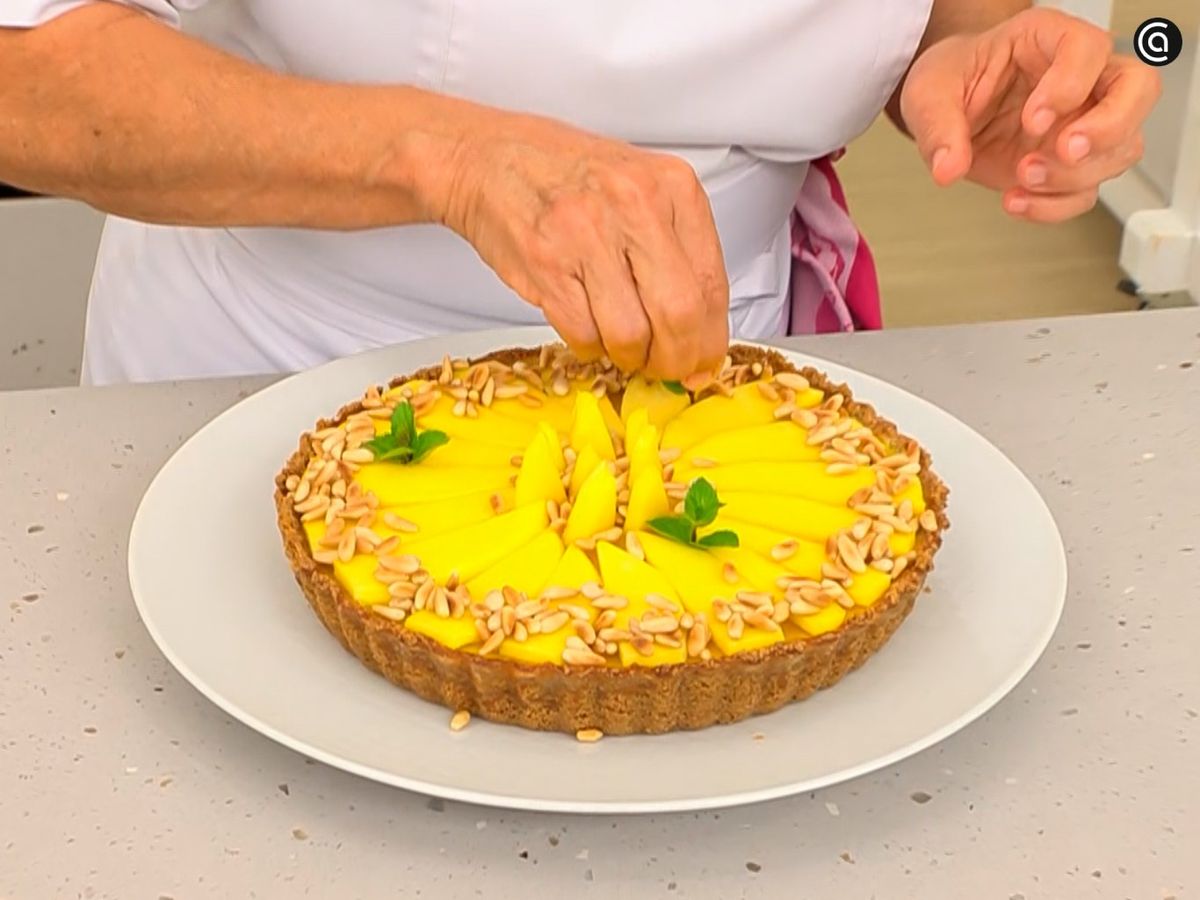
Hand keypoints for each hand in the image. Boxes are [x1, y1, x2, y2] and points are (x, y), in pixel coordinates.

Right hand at [435, 110, 728, 382]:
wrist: (493, 158)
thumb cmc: (571, 179)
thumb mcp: (643, 191)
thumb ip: (678, 256)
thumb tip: (703, 337)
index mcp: (673, 186)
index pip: (712, 284)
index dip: (711, 339)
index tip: (704, 359)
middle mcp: (634, 204)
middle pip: (680, 314)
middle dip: (677, 359)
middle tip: (668, 368)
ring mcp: (588, 234)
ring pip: (630, 334)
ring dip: (630, 357)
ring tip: (623, 346)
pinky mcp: (546, 264)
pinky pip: (584, 334)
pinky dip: (591, 347)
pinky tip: (589, 328)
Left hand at [900, 8, 1160, 222]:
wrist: (948, 109)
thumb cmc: (951, 81)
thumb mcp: (929, 94)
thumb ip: (938, 127)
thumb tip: (947, 168)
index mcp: (1048, 39)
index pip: (1088, 48)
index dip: (1070, 84)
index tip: (1033, 118)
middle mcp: (1080, 77)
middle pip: (1138, 90)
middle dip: (1108, 128)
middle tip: (1064, 149)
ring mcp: (1083, 122)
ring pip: (1122, 147)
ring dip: (1077, 175)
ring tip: (1024, 177)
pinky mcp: (1070, 164)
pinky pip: (1086, 191)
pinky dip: (1055, 206)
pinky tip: (1016, 200)